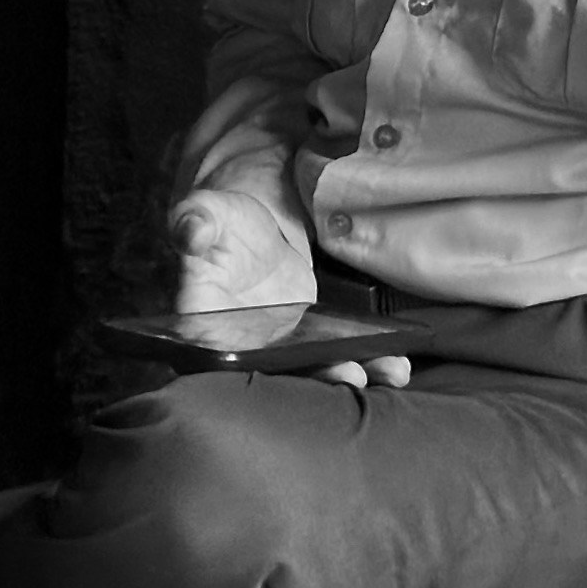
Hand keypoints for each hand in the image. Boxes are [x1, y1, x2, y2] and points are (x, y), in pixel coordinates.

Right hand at [166, 182, 408, 390]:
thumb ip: (195, 220)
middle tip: (350, 374)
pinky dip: (365, 362)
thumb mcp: (207, 212)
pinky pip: (332, 358)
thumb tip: (190, 229)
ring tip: (384, 372)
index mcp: (200, 320)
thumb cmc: (224, 223)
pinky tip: (396, 364)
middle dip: (313, 376)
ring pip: (308, 370)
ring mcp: (276, 349)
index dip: (242, 367)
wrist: (256, 229)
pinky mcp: (307, 344)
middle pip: (272, 371)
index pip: (211, 352)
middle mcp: (237, 345)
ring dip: (346, 374)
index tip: (274, 365)